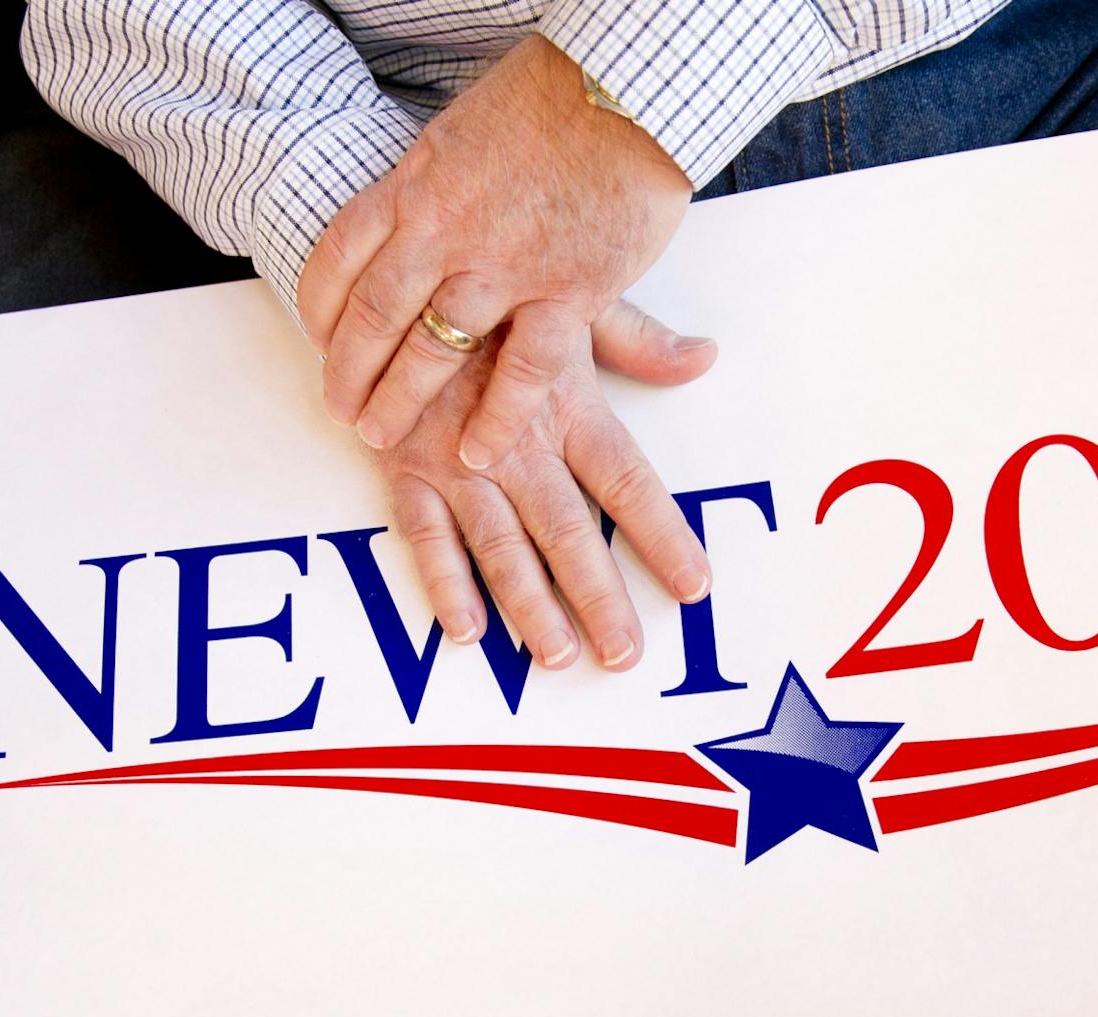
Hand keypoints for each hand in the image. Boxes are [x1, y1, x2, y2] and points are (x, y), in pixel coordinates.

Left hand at [301, 35, 690, 472]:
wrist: (625, 83)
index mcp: (416, 184)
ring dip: (399, 398)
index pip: (342, 253)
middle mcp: (446, 228)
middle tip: (339, 408)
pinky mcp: (568, 290)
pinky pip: (522, 371)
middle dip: (349, 369)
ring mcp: (504, 264)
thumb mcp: (468, 131)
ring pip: (431, 347)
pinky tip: (477, 452)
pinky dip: (497, 417)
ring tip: (379, 434)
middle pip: (375, 313)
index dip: (320, 302)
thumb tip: (417, 208)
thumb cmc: (553, 96)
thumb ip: (439, 182)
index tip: (315, 336)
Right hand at [367, 300, 716, 669]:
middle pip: (566, 530)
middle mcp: (514, 442)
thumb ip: (636, 342)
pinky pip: (426, 534)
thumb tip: (704, 356)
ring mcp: (456, 461)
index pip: (625, 480)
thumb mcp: (569, 305)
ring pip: (500, 544)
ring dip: (529, 605)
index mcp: (565, 404)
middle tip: (624, 652)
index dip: (662, 534)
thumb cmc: (493, 297)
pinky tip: (469, 630)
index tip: (694, 585)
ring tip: (559, 656)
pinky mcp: (406, 469)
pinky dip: (445, 583)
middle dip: (598, 595)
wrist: (393, 279)